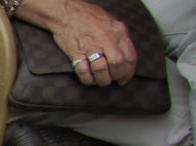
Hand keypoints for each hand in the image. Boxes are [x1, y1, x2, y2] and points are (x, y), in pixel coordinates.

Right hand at [19, 0, 136, 86]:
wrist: (66, 13)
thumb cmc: (88, 16)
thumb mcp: (111, 22)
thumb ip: (118, 37)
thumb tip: (124, 55)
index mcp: (118, 31)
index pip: (130, 56)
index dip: (128, 72)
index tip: (124, 78)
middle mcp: (107, 39)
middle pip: (118, 65)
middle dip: (116, 76)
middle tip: (113, 80)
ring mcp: (91, 46)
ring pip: (102, 70)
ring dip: (102, 80)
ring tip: (100, 81)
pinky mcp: (76, 53)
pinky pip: (84, 71)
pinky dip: (87, 79)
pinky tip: (88, 79)